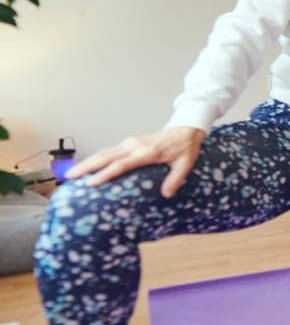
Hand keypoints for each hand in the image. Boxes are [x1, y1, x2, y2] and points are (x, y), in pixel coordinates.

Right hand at [69, 126, 205, 196]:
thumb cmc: (185, 148)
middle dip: (86, 166)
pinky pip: (109, 151)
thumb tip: (166, 194)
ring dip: (87, 162)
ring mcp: (130, 143)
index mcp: (147, 152)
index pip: (121, 164)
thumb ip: (176, 179)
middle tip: (69, 177)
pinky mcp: (129, 143)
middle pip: (105, 156)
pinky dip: (96, 159)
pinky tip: (87, 167)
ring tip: (71, 173)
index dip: (106, 173)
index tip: (91, 182)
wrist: (186, 130)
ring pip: (104, 152)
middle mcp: (134, 146)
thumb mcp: (185, 164)